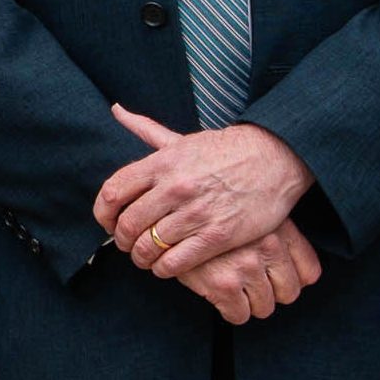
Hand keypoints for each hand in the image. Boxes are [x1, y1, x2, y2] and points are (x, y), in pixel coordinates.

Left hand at [96, 108, 313, 280]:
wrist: (275, 158)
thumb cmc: (226, 150)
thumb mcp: (182, 139)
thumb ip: (147, 130)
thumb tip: (116, 110)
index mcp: (163, 163)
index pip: (112, 193)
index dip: (103, 214)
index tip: (109, 223)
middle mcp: (175, 187)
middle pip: (128, 225)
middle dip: (123, 241)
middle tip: (130, 245)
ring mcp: (196, 213)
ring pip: (149, 247)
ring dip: (143, 258)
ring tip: (148, 257)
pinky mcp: (218, 235)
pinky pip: (176, 262)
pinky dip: (164, 269)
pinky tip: (167, 266)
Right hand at [176, 223, 321, 324]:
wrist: (170, 210)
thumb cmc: (213, 212)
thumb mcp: (251, 213)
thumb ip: (276, 235)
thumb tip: (304, 278)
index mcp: (280, 229)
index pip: (310, 272)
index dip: (294, 281)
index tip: (278, 280)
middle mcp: (269, 246)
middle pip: (289, 293)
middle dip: (270, 294)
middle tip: (251, 286)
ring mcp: (247, 266)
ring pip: (264, 307)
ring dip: (249, 303)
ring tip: (233, 288)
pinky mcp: (224, 284)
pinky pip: (239, 315)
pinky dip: (229, 310)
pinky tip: (218, 295)